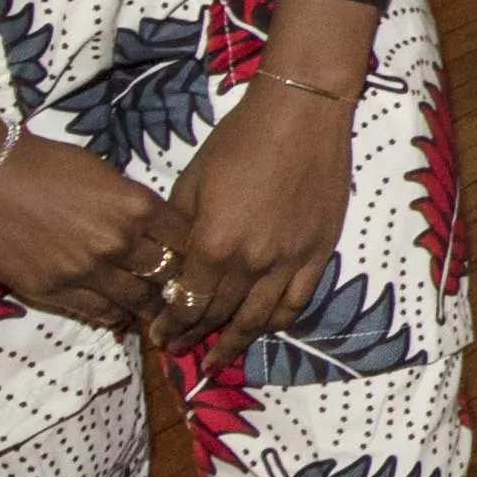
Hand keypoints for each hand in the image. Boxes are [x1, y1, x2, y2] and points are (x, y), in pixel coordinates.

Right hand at [0, 132, 191, 335]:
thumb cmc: (39, 162)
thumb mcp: (102, 173)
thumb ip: (131, 204)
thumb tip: (152, 227)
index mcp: (136, 206)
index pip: (187, 241)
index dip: (194, 254)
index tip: (194, 261)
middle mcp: (118, 242)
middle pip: (169, 277)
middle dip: (176, 285)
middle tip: (179, 293)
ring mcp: (86, 270)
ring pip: (138, 301)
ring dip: (147, 305)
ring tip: (152, 309)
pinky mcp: (53, 289)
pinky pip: (99, 313)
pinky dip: (113, 314)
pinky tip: (117, 312)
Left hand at [153, 77, 360, 359]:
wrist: (302, 116)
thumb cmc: (239, 141)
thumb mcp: (192, 181)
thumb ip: (180, 230)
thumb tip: (171, 266)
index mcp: (213, 244)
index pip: (187, 301)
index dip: (170, 323)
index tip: (157, 336)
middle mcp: (251, 262)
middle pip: (218, 314)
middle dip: (193, 336)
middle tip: (177, 350)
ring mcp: (289, 261)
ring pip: (257, 319)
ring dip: (234, 343)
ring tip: (216, 360)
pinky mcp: (318, 253)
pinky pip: (295, 302)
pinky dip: (275, 322)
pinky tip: (261, 329)